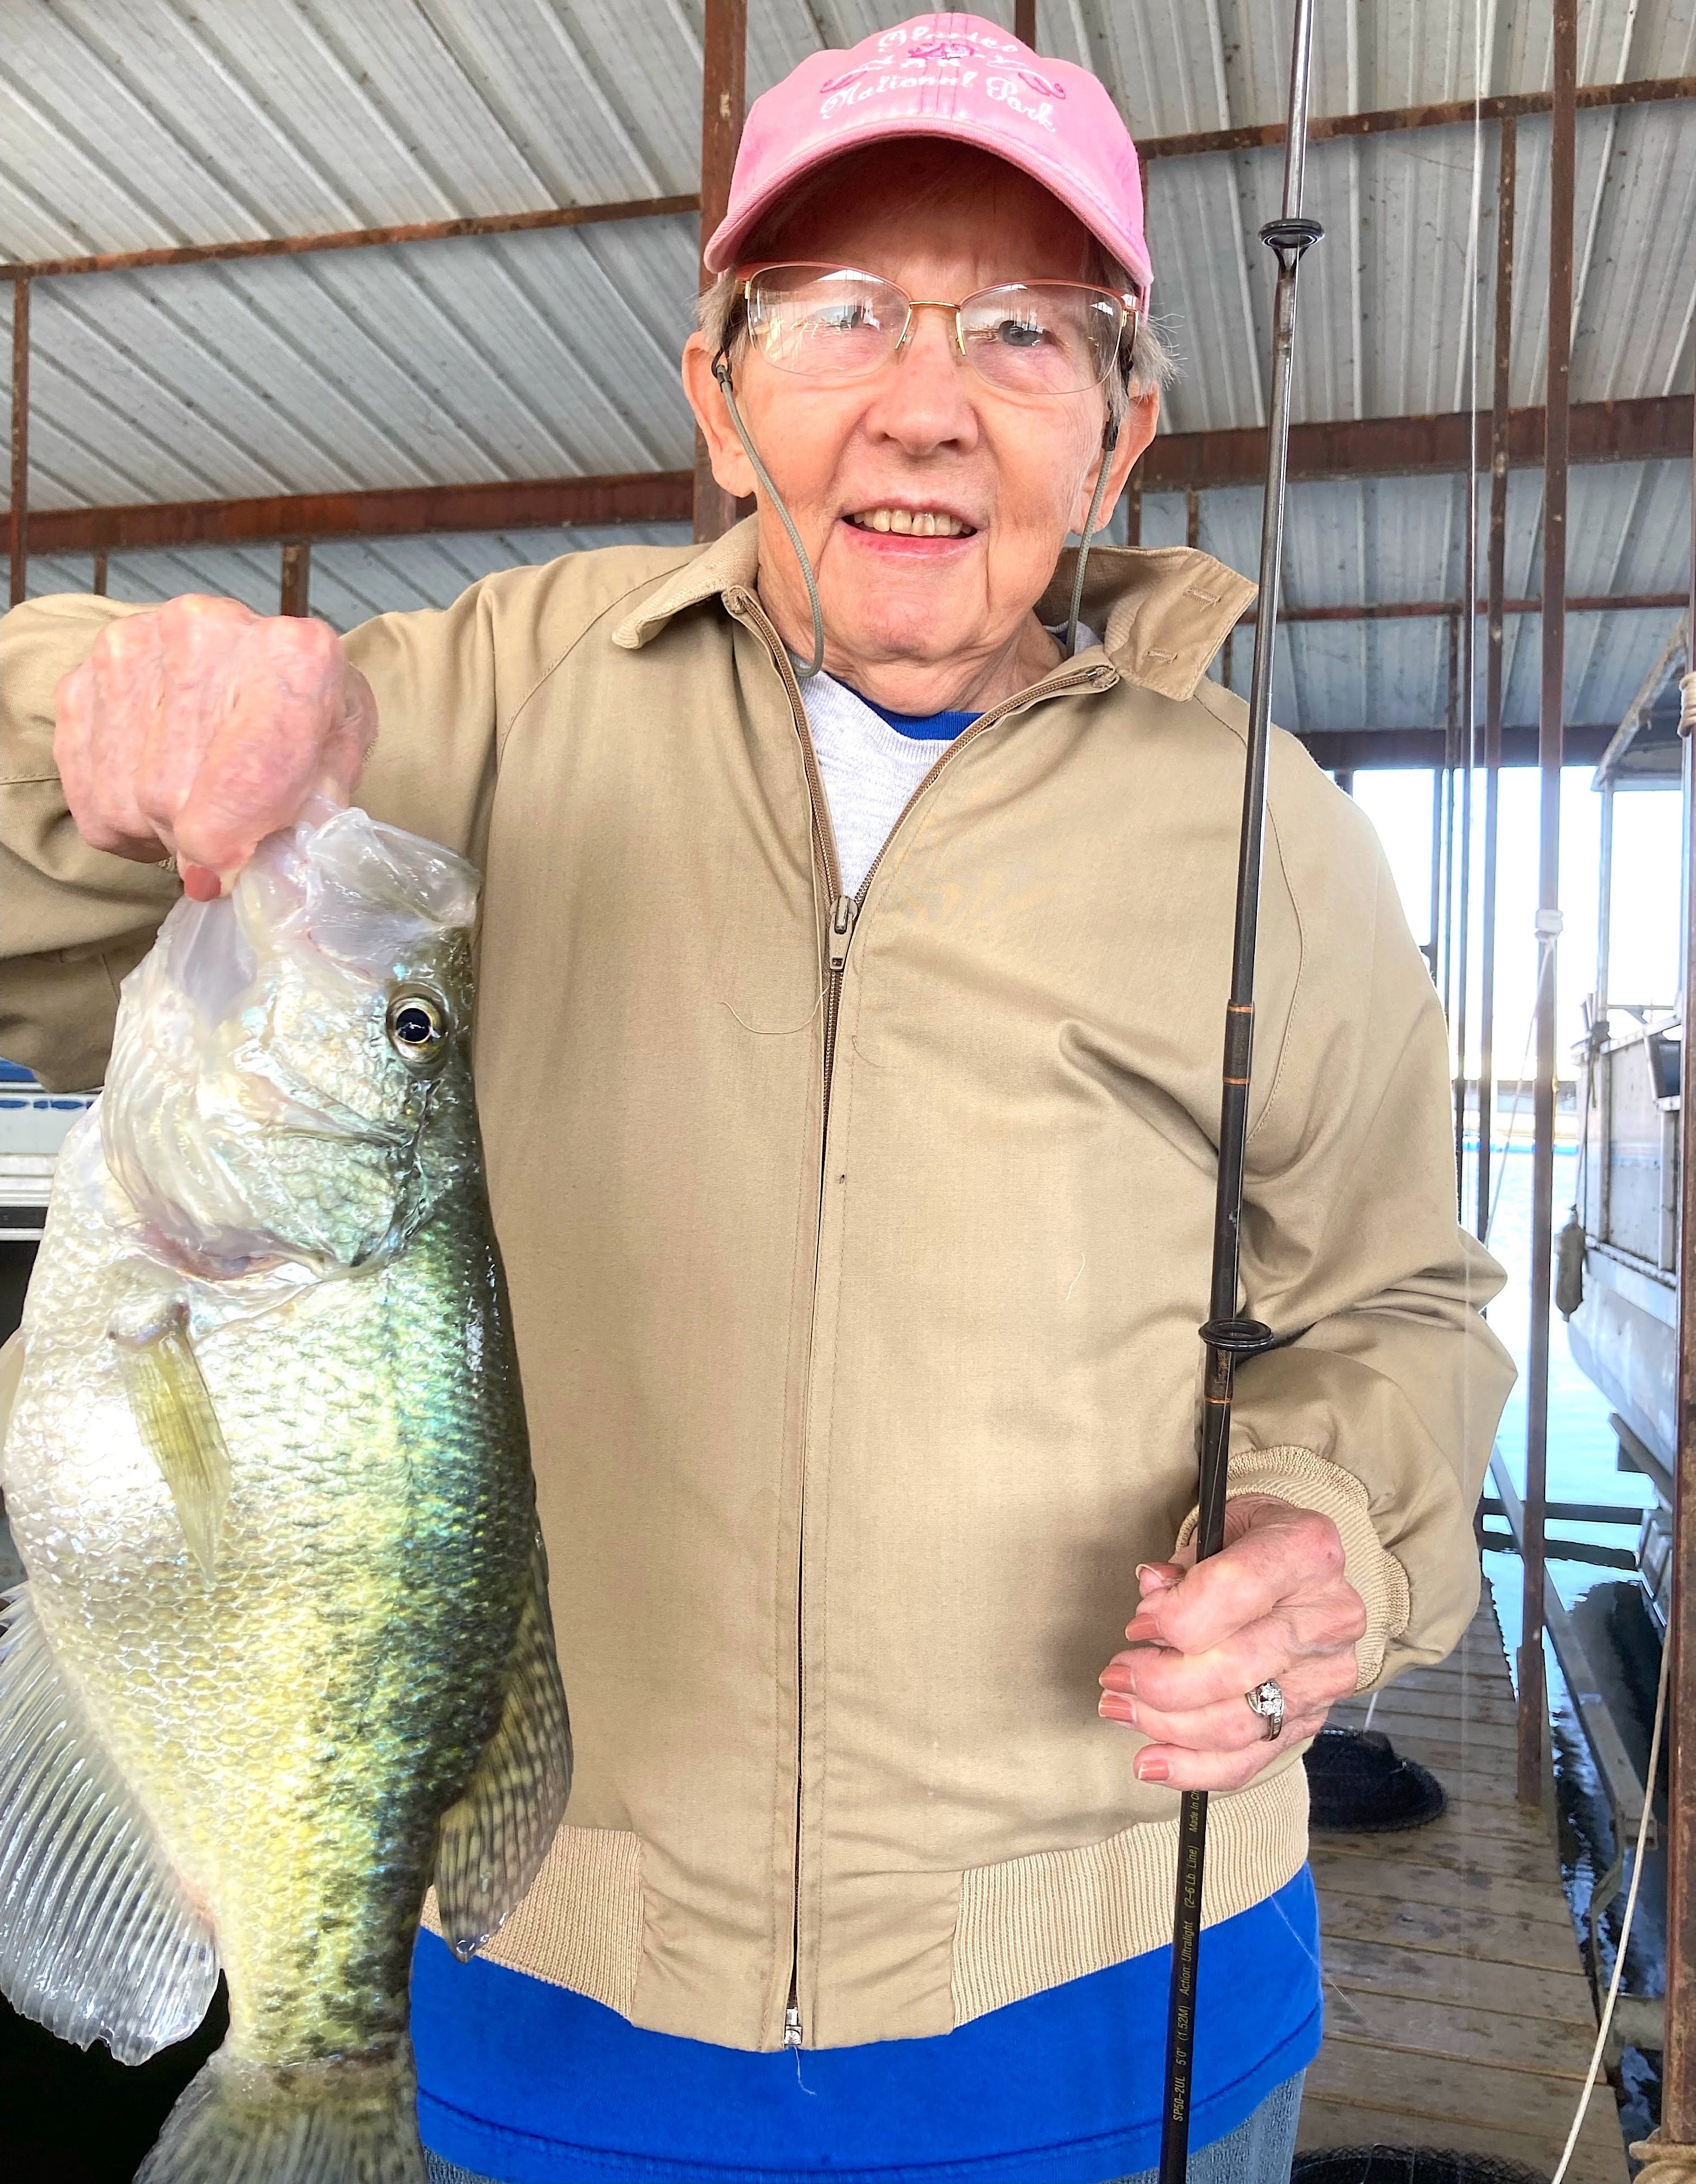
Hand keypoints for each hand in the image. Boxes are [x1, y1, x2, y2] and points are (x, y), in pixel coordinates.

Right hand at [55, 594, 377, 899]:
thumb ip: (315, 818)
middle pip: (172, 796)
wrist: (261, 660)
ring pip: (126, 801)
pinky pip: (88, 797)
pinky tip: (157, 801)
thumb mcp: (342, 761)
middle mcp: (202, 636)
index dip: (232, 846)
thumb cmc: (310, 717)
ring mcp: (131, 652)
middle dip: (199, 842)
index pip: (242, 779)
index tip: (230, 871)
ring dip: (160, 832)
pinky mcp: (81, 679)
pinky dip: (124, 823)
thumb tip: (263, 882)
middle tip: (227, 836)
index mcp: (293, 658)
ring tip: (197, 808)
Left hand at [1097, 1494, 1366, 1790]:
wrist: (1312, 1573)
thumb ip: (1186, 1562)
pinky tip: (1154, 1762)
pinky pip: (1251, 1758)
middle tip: (1115, 1677)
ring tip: (1120, 1710)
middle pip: (1230, 1669)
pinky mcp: (1314, 1717)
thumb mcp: (1225, 1525)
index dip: (1171, 1617)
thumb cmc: (1259, 1542)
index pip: (1230, 1592)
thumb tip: (1150, 1592)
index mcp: (1305, 1553)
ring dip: (1165, 1725)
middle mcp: (1327, 1617)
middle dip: (1158, 1682)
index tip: (1136, 1626)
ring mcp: (1326, 1675)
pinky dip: (1196, 1768)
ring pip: (1236, 1723)